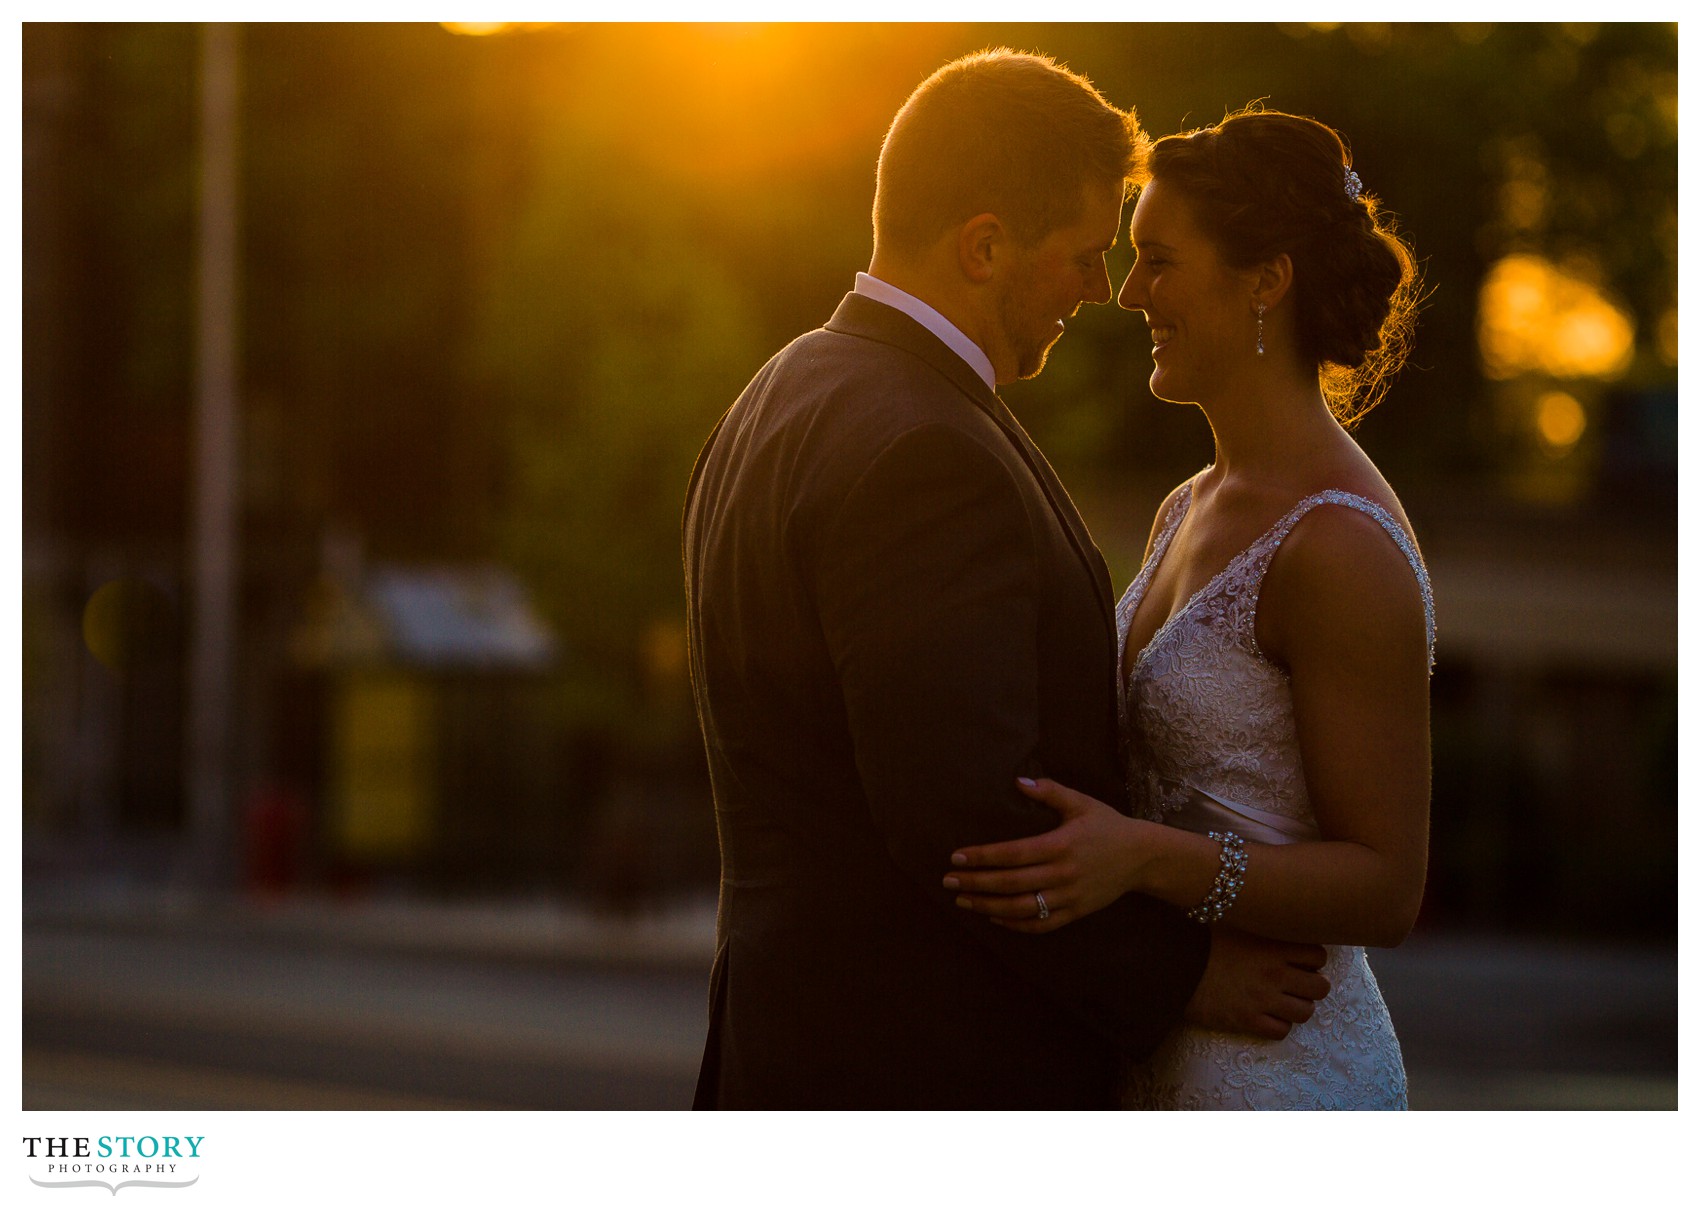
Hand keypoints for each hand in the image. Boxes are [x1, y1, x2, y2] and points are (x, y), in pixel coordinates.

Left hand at [943, 777, 1148, 932]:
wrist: (1142, 857)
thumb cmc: (1107, 826)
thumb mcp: (1081, 803)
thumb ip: (1050, 792)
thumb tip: (1018, 782)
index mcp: (1061, 845)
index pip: (1013, 854)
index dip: (983, 857)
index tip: (957, 856)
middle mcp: (1062, 874)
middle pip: (1011, 883)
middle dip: (976, 883)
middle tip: (948, 880)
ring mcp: (1069, 897)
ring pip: (1021, 908)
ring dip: (988, 906)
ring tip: (963, 900)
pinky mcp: (1076, 912)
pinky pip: (1040, 924)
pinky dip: (1015, 924)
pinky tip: (993, 917)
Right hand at [1184, 925, 1329, 1039]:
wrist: (1170, 966)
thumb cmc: (1198, 938)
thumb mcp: (1232, 920)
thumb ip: (1260, 920)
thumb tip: (1274, 907)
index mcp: (1272, 946)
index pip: (1319, 956)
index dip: (1311, 959)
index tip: (1298, 960)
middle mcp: (1274, 974)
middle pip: (1320, 987)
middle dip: (1311, 985)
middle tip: (1294, 982)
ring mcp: (1262, 1000)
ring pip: (1306, 1012)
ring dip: (1297, 1007)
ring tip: (1281, 1000)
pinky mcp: (1247, 1021)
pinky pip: (1282, 1031)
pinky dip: (1278, 1025)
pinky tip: (1265, 1015)